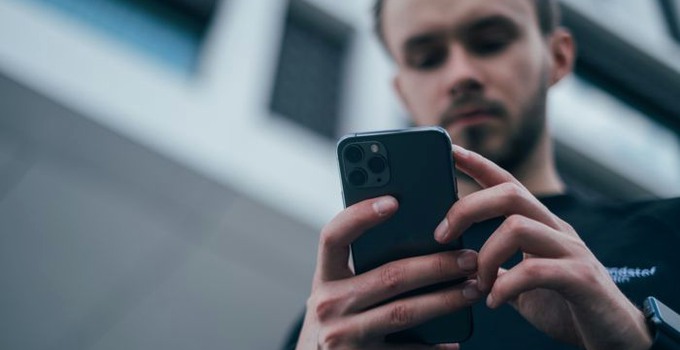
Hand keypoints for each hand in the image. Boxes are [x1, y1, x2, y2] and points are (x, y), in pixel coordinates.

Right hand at [296, 196, 480, 348]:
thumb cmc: (337, 324)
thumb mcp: (337, 294)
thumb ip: (361, 270)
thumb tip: (420, 241)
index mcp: (324, 278)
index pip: (333, 236)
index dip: (360, 216)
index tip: (393, 201)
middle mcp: (328, 304)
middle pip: (388, 275)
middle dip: (435, 264)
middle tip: (469, 258)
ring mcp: (343, 336)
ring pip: (404, 311)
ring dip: (444, 300)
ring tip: (472, 289)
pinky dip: (433, 347)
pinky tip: (453, 341)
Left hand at [434, 145, 651, 349]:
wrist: (616, 338)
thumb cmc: (568, 308)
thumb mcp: (523, 284)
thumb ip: (499, 269)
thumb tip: (462, 263)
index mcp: (542, 227)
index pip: (508, 184)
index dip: (479, 165)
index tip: (451, 150)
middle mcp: (557, 230)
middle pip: (509, 194)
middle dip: (467, 208)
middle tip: (441, 235)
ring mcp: (572, 252)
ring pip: (518, 227)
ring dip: (485, 257)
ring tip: (476, 284)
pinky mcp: (582, 279)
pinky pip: (535, 270)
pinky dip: (505, 286)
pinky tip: (495, 301)